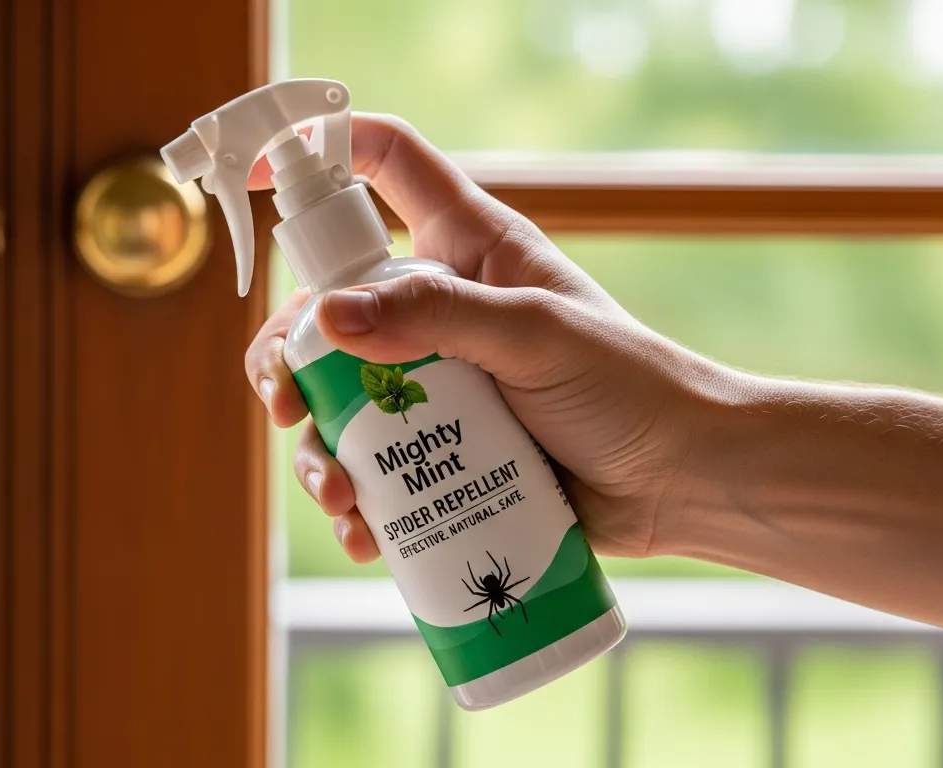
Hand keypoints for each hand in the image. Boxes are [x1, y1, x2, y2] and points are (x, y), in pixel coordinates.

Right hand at [244, 114, 732, 563]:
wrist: (683, 480)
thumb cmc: (631, 386)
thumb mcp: (537, 336)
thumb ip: (439, 318)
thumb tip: (327, 319)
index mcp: (469, 248)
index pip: (387, 167)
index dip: (323, 148)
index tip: (259, 171)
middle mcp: (442, 308)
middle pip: (329, 306)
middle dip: (290, 356)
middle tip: (285, 402)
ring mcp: (439, 384)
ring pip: (340, 399)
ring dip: (319, 449)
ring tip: (338, 495)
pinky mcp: (446, 451)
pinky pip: (377, 470)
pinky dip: (358, 503)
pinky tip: (364, 533)